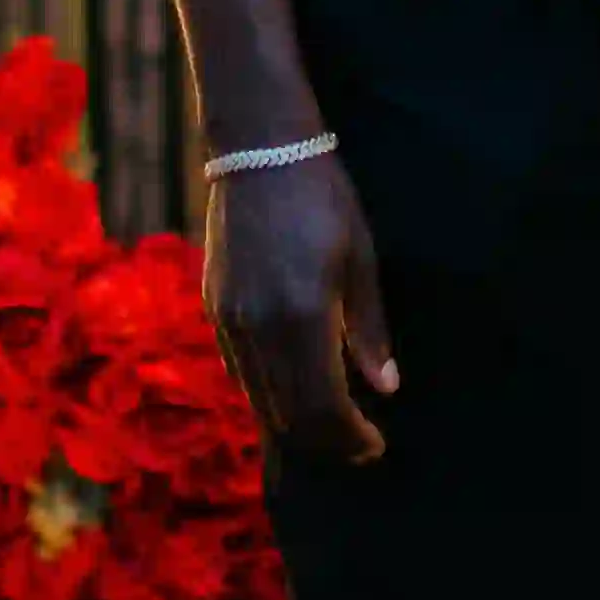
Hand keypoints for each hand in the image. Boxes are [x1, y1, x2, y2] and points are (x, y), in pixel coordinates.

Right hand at [204, 150, 398, 467]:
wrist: (260, 152)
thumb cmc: (323, 200)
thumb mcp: (360, 261)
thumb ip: (368, 330)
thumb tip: (385, 387)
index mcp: (303, 317)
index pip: (322, 407)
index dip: (349, 437)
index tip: (374, 446)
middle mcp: (259, 328)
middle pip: (288, 415)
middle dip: (325, 441)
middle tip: (357, 447)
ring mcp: (230, 321)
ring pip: (259, 400)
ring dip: (295, 423)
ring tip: (332, 426)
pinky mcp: (214, 310)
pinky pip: (240, 372)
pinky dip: (269, 393)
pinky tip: (296, 388)